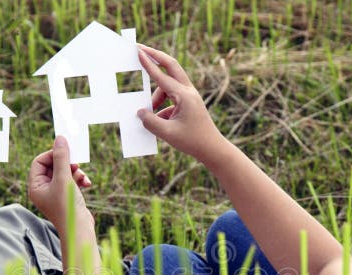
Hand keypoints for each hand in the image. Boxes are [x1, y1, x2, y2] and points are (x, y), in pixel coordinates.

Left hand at [28, 136, 91, 230]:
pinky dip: (79, 179)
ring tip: (83, 176)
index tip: (65, 153)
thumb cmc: (67, 206)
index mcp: (35, 186)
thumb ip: (61, 157)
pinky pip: (72, 181)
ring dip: (75, 171)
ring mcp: (56, 193)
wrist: (80, 229)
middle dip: (66, 163)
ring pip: (64, 172)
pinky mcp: (67, 196)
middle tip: (76, 163)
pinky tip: (87, 183)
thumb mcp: (64, 178)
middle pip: (52, 166)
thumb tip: (59, 138)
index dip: (52, 154)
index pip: (39, 162)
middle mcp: (43, 190)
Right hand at [136, 44, 225, 162]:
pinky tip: (161, 124)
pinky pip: (171, 99)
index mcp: (184, 96)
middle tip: (141, 49)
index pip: (162, 76)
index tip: (138, 51)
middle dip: (155, 57)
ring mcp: (190, 96)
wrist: (213, 149)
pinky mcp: (189, 103)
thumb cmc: (193, 141)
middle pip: (171, 66)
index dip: (148, 63)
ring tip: (149, 113)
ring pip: (168, 87)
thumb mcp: (168, 133)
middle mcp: (188, 91)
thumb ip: (150, 122)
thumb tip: (140, 112)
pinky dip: (162, 108)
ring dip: (156, 97)